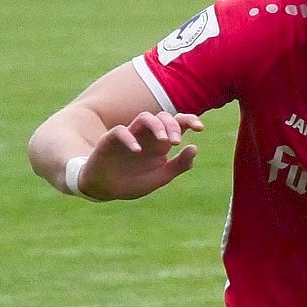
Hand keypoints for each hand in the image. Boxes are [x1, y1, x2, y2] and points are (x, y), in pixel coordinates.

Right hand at [77, 110, 202, 199]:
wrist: (105, 189)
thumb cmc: (133, 181)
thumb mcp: (161, 177)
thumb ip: (179, 165)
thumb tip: (195, 147)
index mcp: (160, 143)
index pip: (177, 124)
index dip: (189, 120)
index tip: (200, 128)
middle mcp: (146, 136)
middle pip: (162, 117)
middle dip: (172, 126)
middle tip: (175, 142)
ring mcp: (129, 136)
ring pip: (144, 117)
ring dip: (156, 126)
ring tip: (163, 141)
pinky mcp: (110, 140)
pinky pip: (120, 131)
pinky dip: (130, 138)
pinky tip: (137, 150)